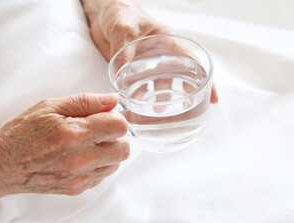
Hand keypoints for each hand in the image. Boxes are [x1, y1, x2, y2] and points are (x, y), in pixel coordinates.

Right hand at [0, 93, 128, 195]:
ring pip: (115, 164)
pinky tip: (80, 157)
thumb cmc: (22, 133)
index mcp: (75, 134)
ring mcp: (79, 178)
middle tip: (99, 130)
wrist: (2, 165)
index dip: (115, 118)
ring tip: (87, 144)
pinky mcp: (77, 189)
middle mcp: (81, 159)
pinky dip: (98, 165)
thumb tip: (112, 100)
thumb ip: (85, 102)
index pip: (120, 127)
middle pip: (124, 149)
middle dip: (116, 136)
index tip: (104, 116)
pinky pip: (101, 176)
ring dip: (108, 152)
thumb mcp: (50, 107)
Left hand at [82, 0, 217, 102]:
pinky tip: (139, 107)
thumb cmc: (120, 14)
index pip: (192, 61)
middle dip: (184, 95)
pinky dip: (141, 97)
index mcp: (167, 41)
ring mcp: (147, 63)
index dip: (206, 80)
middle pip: (179, 78)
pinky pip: (141, 86)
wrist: (104, 15)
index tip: (213, 98)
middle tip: (184, 113)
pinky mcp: (133, 69)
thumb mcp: (123, 30)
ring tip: (158, 113)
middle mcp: (160, 54)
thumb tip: (122, 76)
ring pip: (160, 85)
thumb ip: (124, 50)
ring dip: (161, 99)